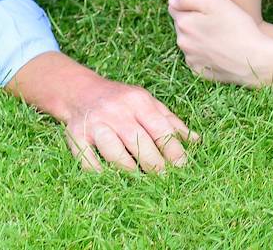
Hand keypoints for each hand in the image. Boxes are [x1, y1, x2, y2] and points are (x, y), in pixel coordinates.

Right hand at [60, 74, 196, 174]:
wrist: (80, 91)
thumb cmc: (120, 100)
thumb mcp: (147, 102)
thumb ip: (170, 121)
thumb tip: (195, 140)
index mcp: (138, 101)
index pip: (160, 129)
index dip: (173, 150)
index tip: (182, 167)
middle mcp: (117, 111)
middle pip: (139, 143)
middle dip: (154, 164)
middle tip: (164, 178)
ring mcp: (95, 123)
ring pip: (115, 153)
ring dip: (129, 170)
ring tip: (141, 181)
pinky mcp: (76, 136)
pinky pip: (88, 161)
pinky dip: (99, 173)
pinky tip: (111, 179)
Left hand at [169, 0, 272, 85]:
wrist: (255, 61)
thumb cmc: (238, 28)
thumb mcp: (216, 2)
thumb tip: (172, 0)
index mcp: (184, 24)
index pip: (174, 6)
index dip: (190, 3)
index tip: (206, 5)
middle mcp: (183, 43)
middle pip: (182, 24)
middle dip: (193, 19)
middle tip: (217, 19)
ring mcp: (191, 59)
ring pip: (189, 41)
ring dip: (199, 36)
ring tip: (222, 34)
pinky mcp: (200, 72)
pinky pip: (197, 57)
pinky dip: (205, 52)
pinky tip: (221, 49)